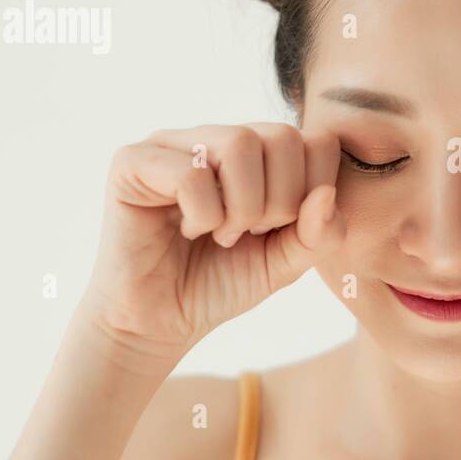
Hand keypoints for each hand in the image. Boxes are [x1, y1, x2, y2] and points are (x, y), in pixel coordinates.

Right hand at [76, 123, 346, 375]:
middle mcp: (216, 136)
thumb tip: (328, 194)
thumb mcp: (285, 263)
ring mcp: (173, 143)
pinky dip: (204, 215)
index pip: (315, 140)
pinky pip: (192, 172)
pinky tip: (189, 230)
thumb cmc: (220, 284)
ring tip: (222, 233)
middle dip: (279, 201)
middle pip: (281, 136)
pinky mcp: (132, 161)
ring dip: (242, 206)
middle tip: (249, 233)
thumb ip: (318, 234)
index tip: (282, 228)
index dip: (313, 190)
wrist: (157, 323)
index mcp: (257, 152)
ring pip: (240, 143)